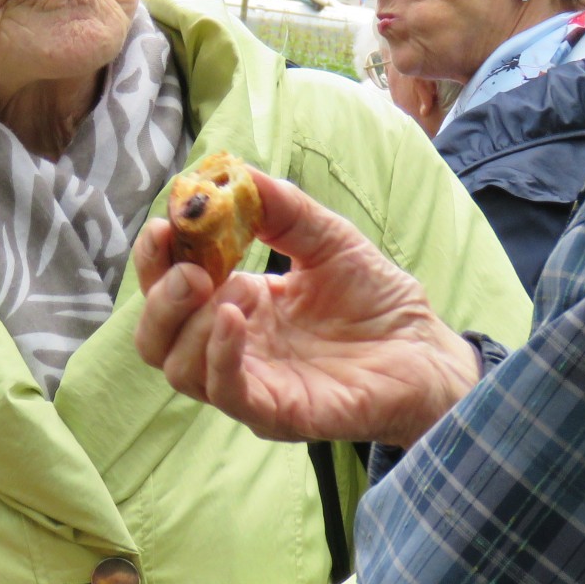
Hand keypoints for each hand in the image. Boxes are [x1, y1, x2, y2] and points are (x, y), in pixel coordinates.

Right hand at [134, 167, 478, 446]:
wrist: (427, 350)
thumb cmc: (378, 301)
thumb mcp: (327, 238)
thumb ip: (282, 209)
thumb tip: (235, 171)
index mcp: (235, 306)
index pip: (168, 290)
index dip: (156, 259)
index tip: (166, 225)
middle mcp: (233, 349)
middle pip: (156, 336)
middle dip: (158, 296)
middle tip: (187, 266)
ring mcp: (251, 384)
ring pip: (179, 368)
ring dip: (186, 324)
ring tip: (218, 287)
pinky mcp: (275, 412)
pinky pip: (226, 391)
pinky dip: (218, 353)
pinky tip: (233, 315)